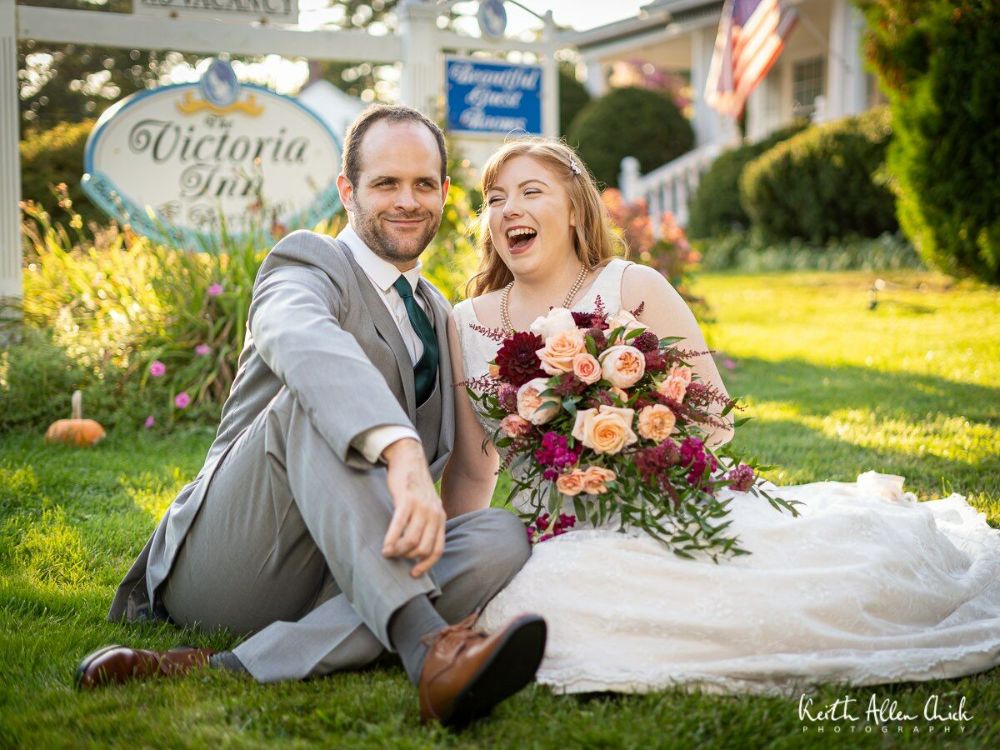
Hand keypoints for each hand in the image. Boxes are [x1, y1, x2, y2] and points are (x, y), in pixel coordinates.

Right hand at [381, 438, 445, 577]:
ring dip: (398, 551)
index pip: (437, 549)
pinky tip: (385, 548)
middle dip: (408, 558)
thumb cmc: (414, 486)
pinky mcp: (407, 500)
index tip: (414, 573)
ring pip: (411, 540)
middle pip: (423, 548)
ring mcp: (421, 507)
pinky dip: (391, 540)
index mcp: (440, 517)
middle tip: (396, 557)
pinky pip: (399, 526)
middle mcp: (434, 514)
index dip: (426, 565)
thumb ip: (427, 523)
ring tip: (388, 553)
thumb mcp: (428, 504)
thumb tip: (418, 548)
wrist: (409, 458)